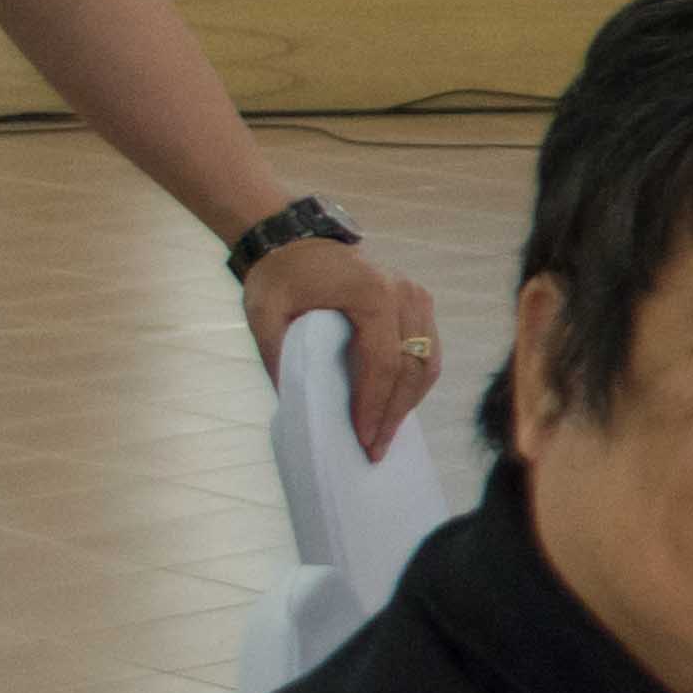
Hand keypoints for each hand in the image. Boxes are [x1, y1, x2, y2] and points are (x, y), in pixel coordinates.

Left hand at [243, 236, 443, 451]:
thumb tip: (295, 404)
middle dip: (394, 413)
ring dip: (409, 402)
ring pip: (428, 362)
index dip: (374, 404)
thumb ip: (278, 355)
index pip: (382, 361)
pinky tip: (394, 407)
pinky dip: (414, 383)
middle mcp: (405, 293)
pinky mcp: (419, 303)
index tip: (362, 438)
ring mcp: (417, 297)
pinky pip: (428, 351)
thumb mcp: (264, 315)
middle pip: (413, 366)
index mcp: (372, 293)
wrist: (296, 242)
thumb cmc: (279, 278)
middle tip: (375, 450)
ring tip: (385, 435)